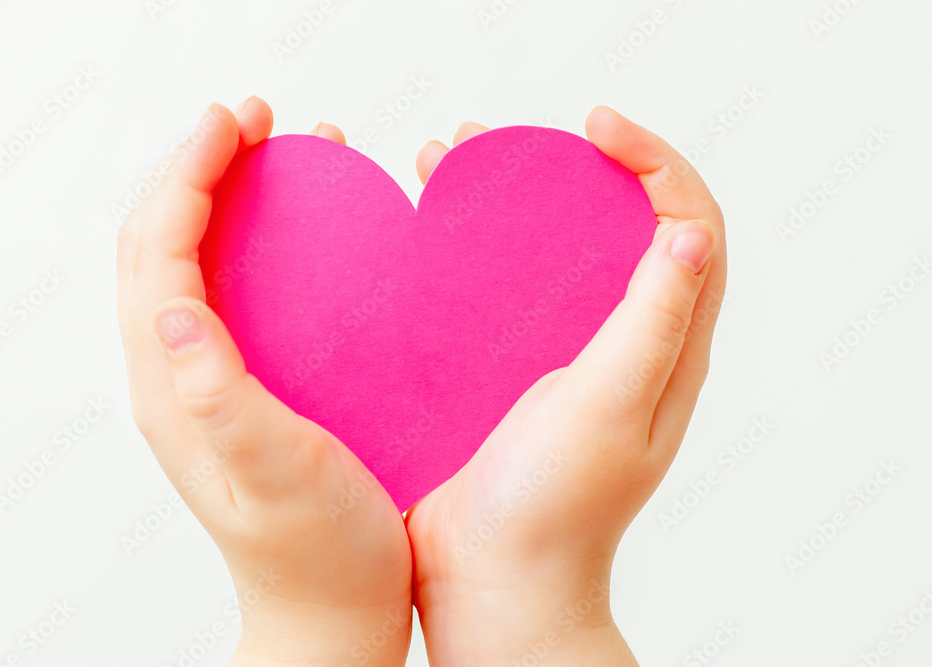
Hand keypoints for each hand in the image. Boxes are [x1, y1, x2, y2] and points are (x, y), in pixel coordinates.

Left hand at [116, 100, 411, 666]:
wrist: (332, 614)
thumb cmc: (320, 555)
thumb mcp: (274, 479)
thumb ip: (220, 401)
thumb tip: (173, 314)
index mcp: (174, 391)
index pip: (156, 252)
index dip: (187, 174)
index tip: (237, 123)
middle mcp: (177, 378)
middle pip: (160, 243)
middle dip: (196, 167)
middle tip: (252, 120)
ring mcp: (208, 382)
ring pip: (194, 261)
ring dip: (222, 195)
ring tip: (276, 153)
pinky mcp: (245, 388)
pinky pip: (232, 292)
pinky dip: (256, 240)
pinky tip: (306, 230)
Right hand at [405, 110, 726, 664]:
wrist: (490, 580)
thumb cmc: (555, 508)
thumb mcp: (613, 409)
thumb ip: (655, 323)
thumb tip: (692, 232)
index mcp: (666, 349)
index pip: (688, 225)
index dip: (654, 162)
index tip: (594, 128)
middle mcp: (623, 344)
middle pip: (618, 225)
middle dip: (571, 165)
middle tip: (505, 136)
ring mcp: (563, 357)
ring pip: (552, 251)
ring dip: (509, 196)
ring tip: (448, 158)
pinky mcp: (508, 371)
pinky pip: (501, 292)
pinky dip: (470, 248)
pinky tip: (423, 228)